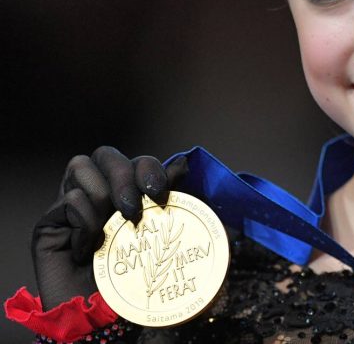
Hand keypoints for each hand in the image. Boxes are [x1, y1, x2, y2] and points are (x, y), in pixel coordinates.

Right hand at [31, 146, 187, 309]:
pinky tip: (90, 250)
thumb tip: (182, 163)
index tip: (160, 192)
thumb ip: (172, 199)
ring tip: (112, 226)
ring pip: (81, 166)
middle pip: (106, 154)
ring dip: (102, 193)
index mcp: (127, 191)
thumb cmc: (137, 277)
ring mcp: (71, 205)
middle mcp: (98, 192)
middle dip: (124, 174)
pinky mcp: (49, 223)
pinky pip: (68, 201)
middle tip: (134, 208)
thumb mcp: (163, 236)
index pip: (134, 161)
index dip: (148, 168)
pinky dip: (84, 222)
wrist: (105, 320)